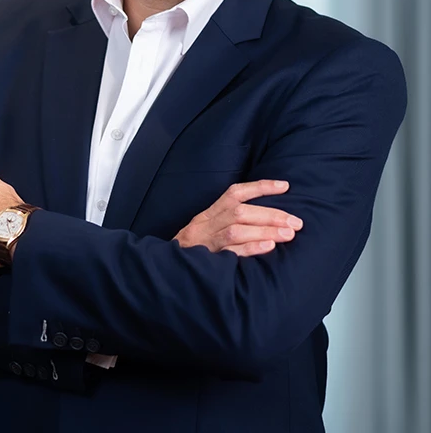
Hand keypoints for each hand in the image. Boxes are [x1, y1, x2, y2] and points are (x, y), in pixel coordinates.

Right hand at [173, 180, 302, 256]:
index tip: (285, 186)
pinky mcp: (205, 262)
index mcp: (208, 215)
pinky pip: (229, 253)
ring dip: (265, 231)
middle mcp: (205, 224)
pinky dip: (250, 249)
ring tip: (289, 235)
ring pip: (235, 230)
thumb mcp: (205, 232)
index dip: (260, 187)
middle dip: (270, 215)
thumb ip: (227, 223)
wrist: (164, 273)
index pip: (235, 193)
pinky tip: (269, 248)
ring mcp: (204, 243)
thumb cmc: (192, 253)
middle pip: (239, 212)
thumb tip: (265, 220)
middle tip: (296, 222)